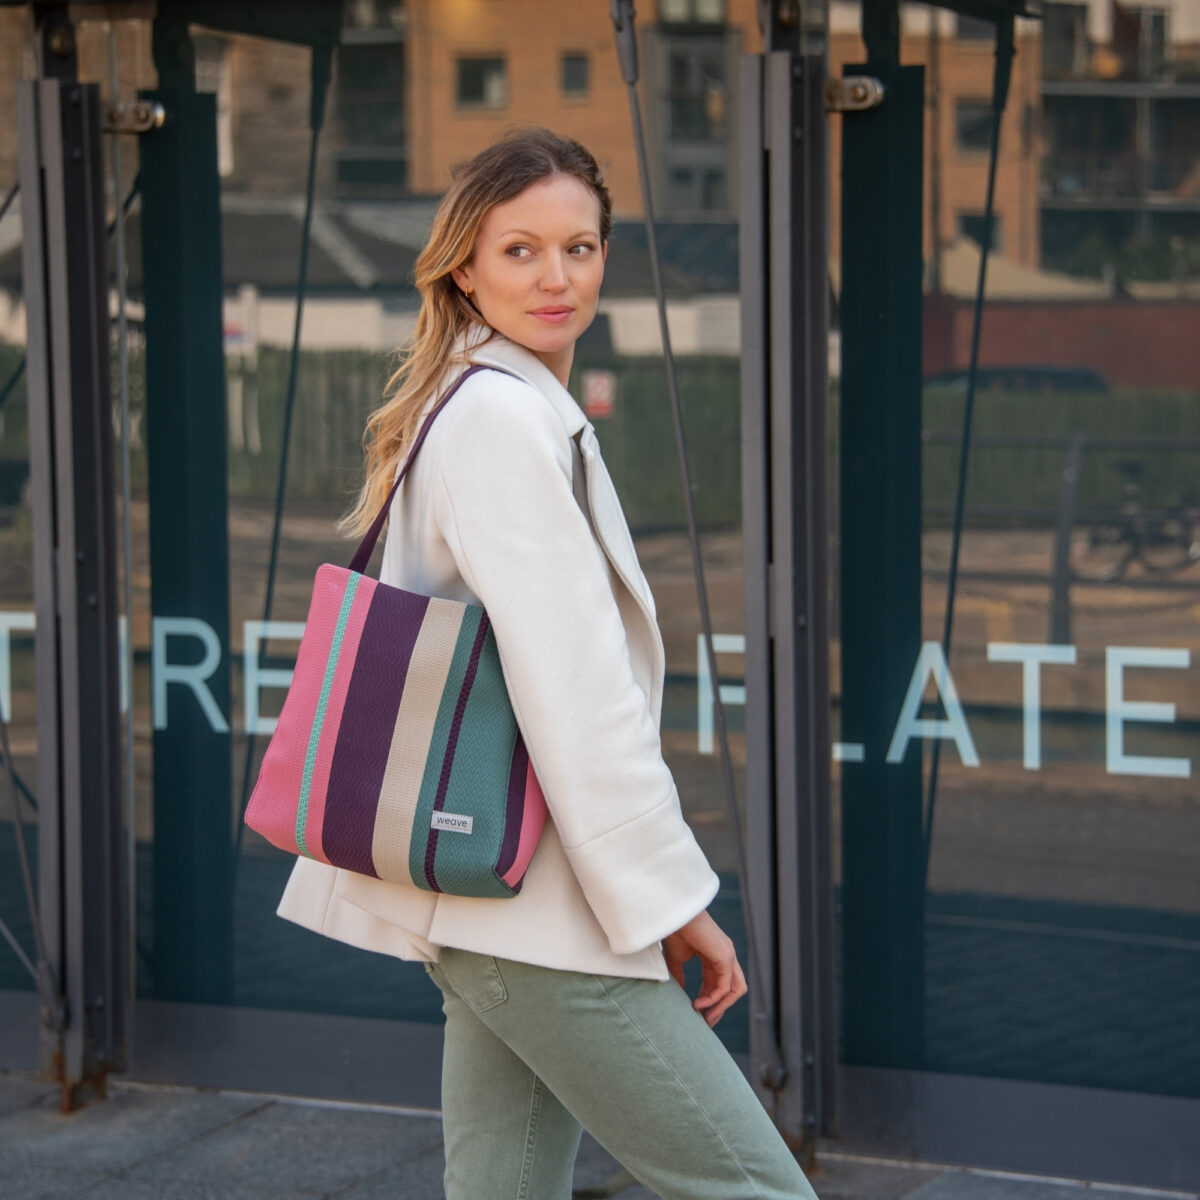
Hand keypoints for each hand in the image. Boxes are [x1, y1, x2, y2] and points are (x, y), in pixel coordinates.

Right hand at [661, 910, 746, 1027]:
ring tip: (705, 1018)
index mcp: (717, 955)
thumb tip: (678, 994)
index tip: (698, 1014)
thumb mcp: (676, 959)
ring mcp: (729, 955)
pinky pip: (725, 986)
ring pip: (736, 989)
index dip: (711, 1001)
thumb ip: (680, 976)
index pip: (721, 984)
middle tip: (706, 1023)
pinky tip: (697, 1004)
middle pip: (734, 989)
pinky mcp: (725, 956)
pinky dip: (712, 998)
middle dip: (721, 1008)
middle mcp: (727, 955)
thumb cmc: (674, 931)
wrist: (673, 915)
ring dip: (722, 1007)